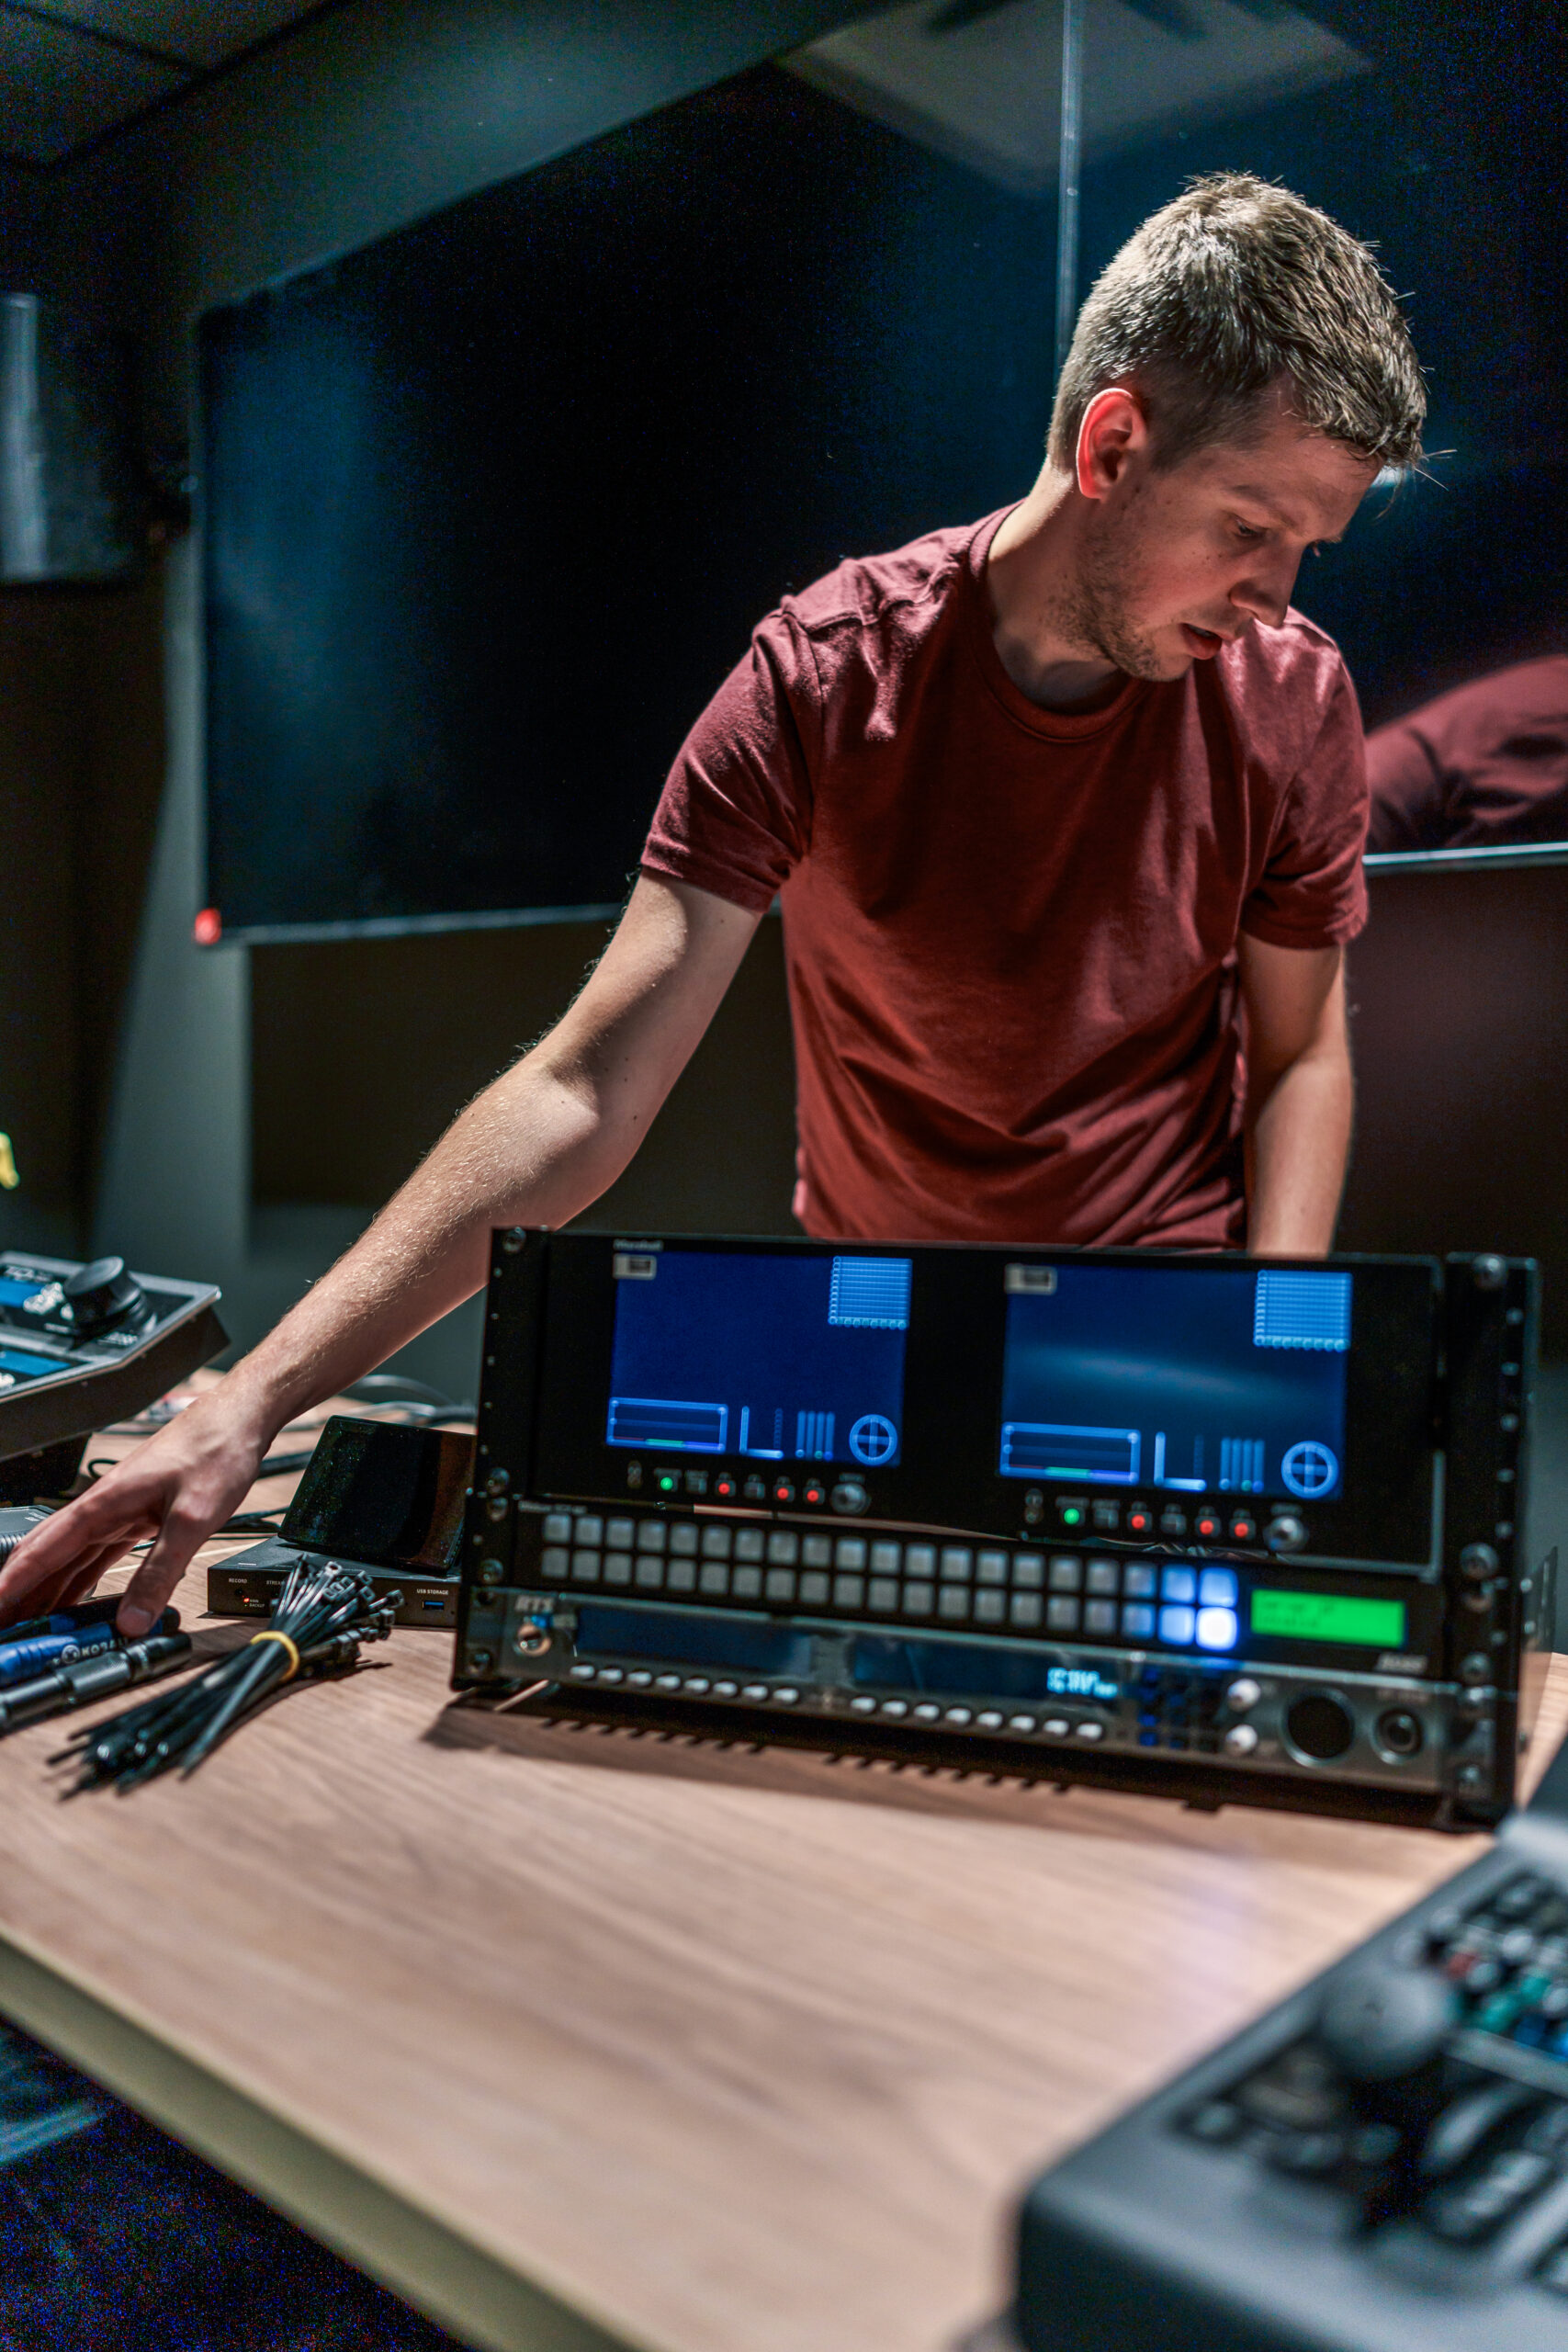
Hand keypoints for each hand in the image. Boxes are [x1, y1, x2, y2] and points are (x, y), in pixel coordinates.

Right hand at [0, 1384, 276, 1634]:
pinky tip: (72, 1602)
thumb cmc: (215, 1450)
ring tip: (28, 1624)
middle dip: (20, 1593)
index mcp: (103, 1503)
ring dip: (47, 1592)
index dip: (11, 1585)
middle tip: (4, 1628)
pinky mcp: (137, 1517)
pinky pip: (97, 1555)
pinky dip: (80, 1581)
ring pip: (70, 1559)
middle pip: (46, 1556)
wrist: (238, 1419)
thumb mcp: (192, 1519)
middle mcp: (102, 1508)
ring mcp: (118, 1512)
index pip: (41, 1551)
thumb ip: (161, 1572)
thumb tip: (133, 1620)